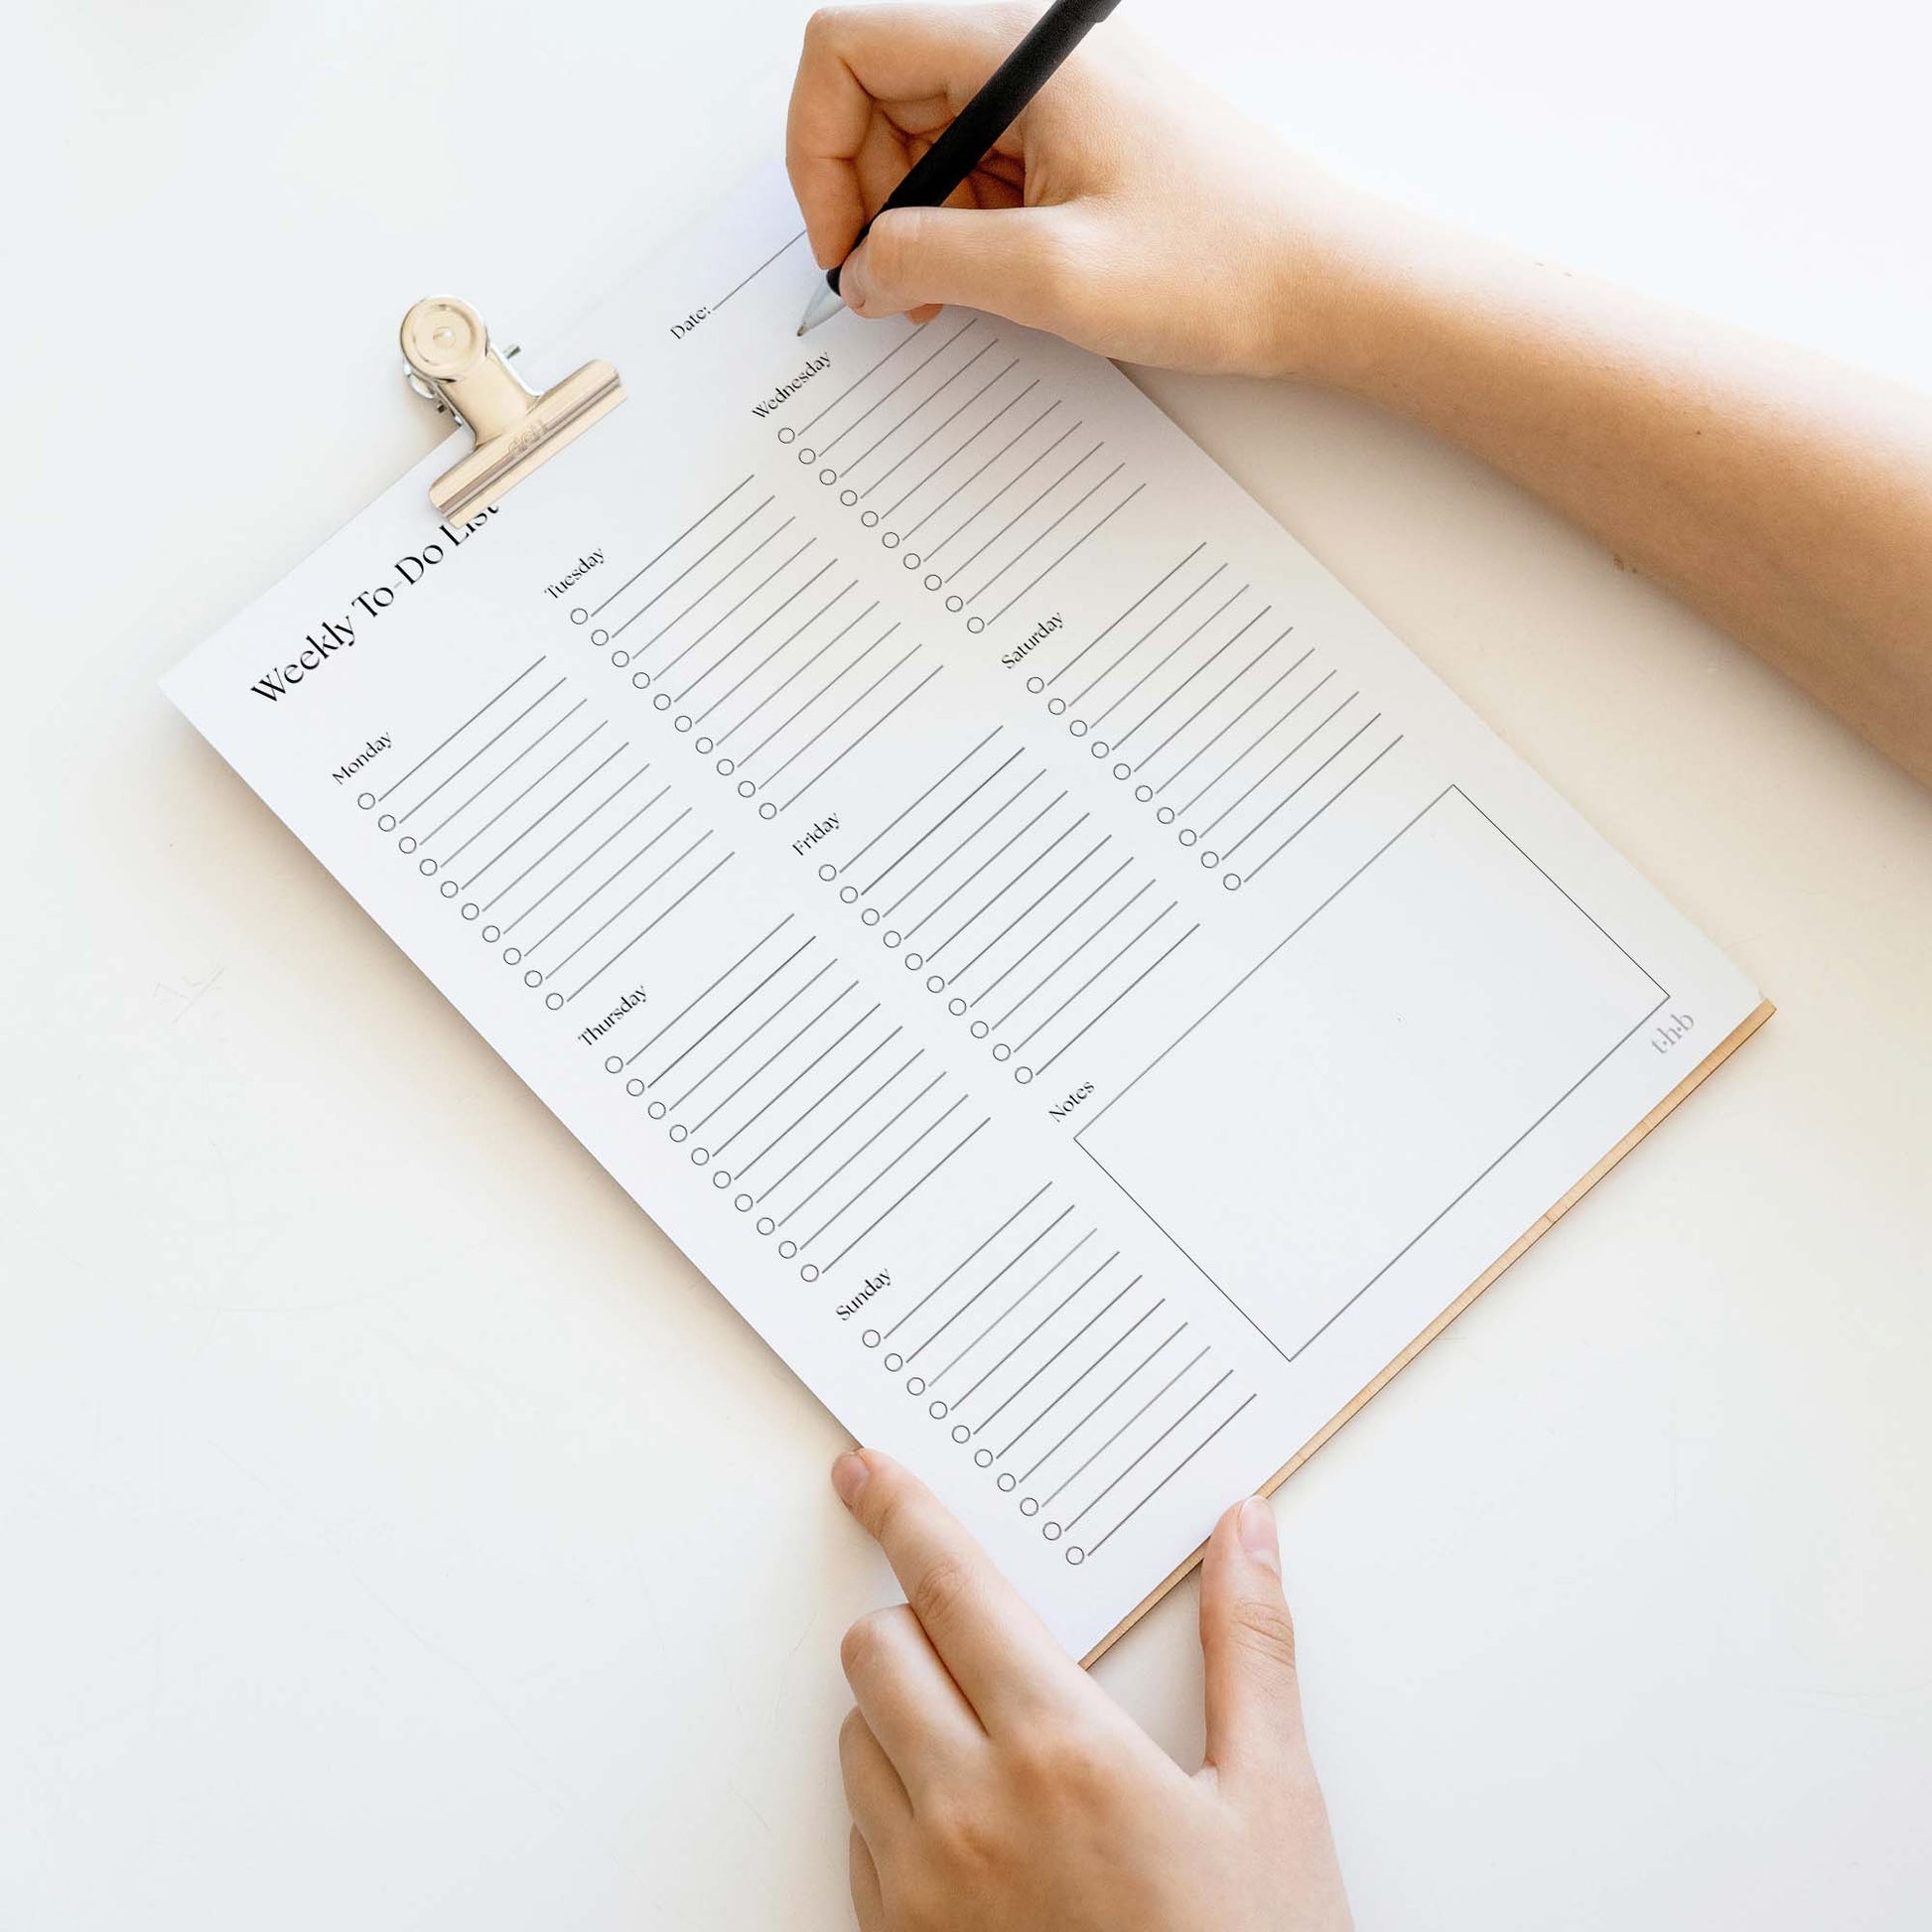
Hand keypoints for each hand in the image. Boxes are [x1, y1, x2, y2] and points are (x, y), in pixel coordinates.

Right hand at [786, 4, 1363, 376]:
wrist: (1325, 288)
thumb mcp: (1052, 277)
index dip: (817, 150)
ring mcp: (1058, 99)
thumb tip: (861, 269)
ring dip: (915, 223)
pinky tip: (992, 281)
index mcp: (1018, 57)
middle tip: (892, 286)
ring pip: (927, 140)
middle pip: (880, 96)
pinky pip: (981, 170)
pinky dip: (962, 229)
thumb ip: (930, 261)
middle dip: (865, 198)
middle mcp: (1032, 61)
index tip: (842, 244)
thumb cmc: (1222, 266)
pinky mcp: (1079, 142)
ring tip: (951, 295)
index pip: (849, 51)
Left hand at [831, 1448, 1351, 1930]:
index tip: (865, 1470)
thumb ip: (1249, 1650)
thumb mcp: (1273, 1802)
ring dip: (902, 1715)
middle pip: (874, 1651)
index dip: (899, 1512)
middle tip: (976, 1636)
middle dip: (912, 1619)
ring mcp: (921, 1889)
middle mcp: (968, 1809)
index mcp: (1060, 1748)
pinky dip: (897, 1804)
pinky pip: (858, 1836)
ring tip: (995, 1745)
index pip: (949, 1586)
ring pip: (856, 1740)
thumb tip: (1245, 1530)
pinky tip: (978, 1829)